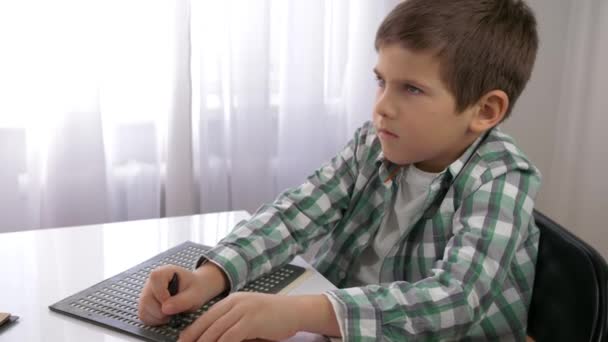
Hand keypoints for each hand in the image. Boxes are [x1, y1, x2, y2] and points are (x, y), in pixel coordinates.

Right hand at [138, 263, 226, 325]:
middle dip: (161, 311)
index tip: (173, 302)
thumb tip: (165, 309)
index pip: (155, 279)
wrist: (194, 291)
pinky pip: (143, 315)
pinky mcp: (145, 304)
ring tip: (172, 313)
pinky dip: (154, 320)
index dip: (162, 295)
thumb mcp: (194, 294)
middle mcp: (151, 281)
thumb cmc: (195, 289)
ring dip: (158, 317)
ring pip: (143, 309)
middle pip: (147, 299)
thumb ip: (182, 301)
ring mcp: (146, 293)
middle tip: (175, 311)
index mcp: (164, 272)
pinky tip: (166, 316)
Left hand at [178, 292, 299, 341]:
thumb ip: (232, 324)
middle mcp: (235, 302)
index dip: (191, 333)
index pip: (205, 318)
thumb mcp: (249, 315)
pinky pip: (230, 337)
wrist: (296, 311)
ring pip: (216, 331)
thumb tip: (214, 338)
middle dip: (194, 340)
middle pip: (207, 324)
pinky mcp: (252, 320)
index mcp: (231, 300)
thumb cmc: (273, 317)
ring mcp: (243, 310)